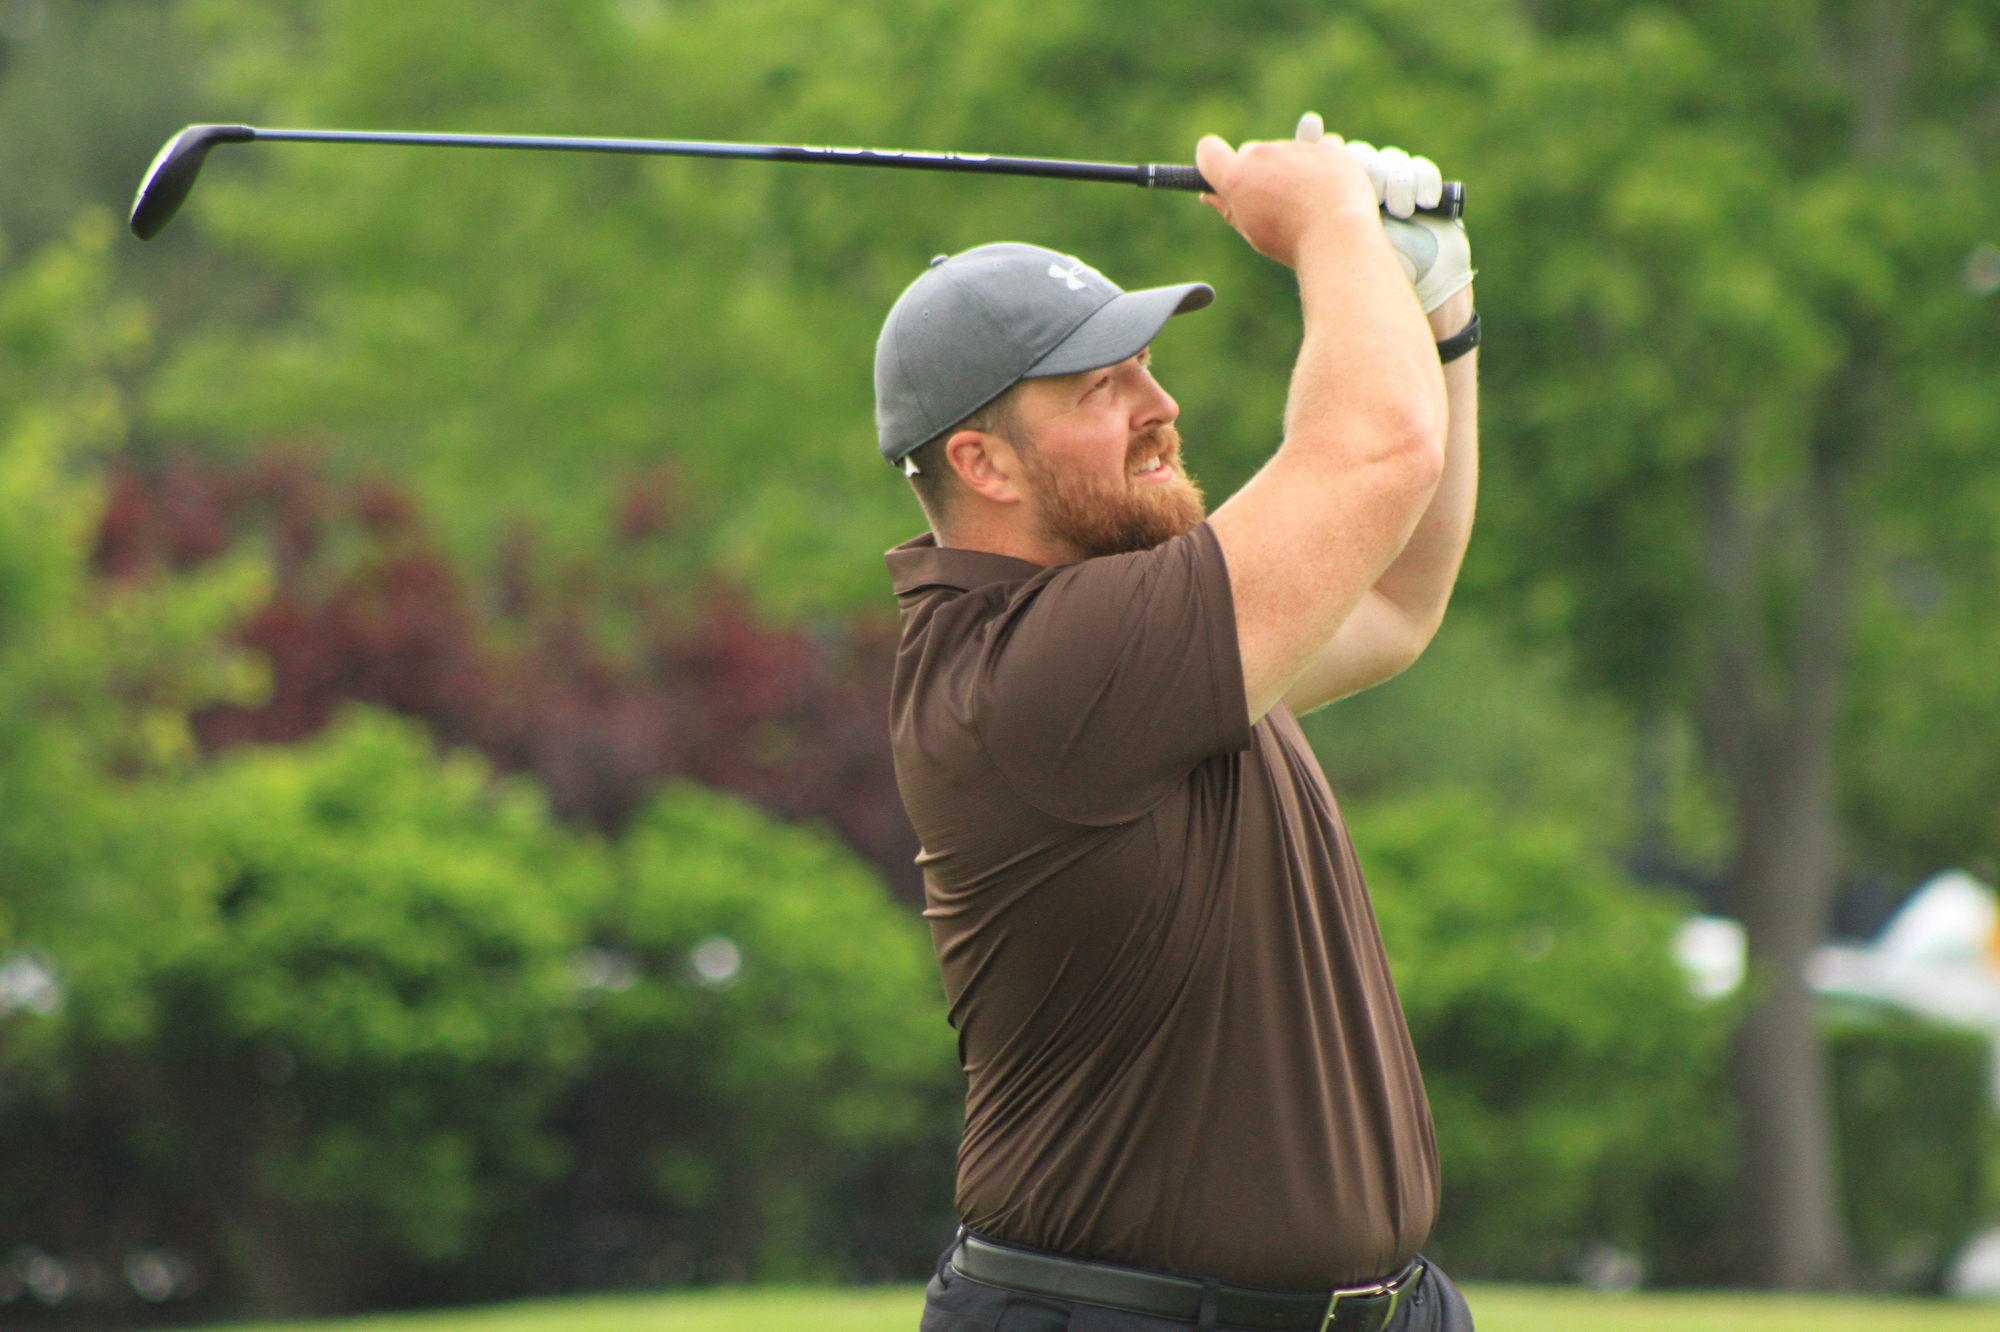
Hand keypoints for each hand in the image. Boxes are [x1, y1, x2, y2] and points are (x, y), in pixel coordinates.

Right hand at [1194, 130, 1381, 270]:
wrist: (1339, 239)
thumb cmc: (1293, 242)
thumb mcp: (1253, 232)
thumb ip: (1228, 209)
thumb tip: (1209, 195)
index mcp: (1237, 178)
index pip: (1208, 152)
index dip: (1211, 161)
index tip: (1219, 171)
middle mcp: (1262, 156)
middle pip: (1250, 152)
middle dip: (1258, 171)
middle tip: (1275, 202)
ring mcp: (1295, 147)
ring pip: (1287, 151)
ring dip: (1293, 168)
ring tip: (1309, 202)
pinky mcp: (1327, 146)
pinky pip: (1321, 146)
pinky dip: (1324, 162)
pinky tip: (1330, 188)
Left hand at [1297, 113, 1472, 314]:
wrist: (1418, 300)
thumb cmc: (1372, 283)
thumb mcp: (1337, 250)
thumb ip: (1316, 220)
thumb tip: (1284, 195)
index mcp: (1339, 205)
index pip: (1329, 163)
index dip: (1318, 142)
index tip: (1309, 126)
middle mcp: (1366, 194)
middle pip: (1361, 156)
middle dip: (1366, 167)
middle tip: (1370, 191)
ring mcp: (1397, 193)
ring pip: (1393, 160)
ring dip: (1397, 180)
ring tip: (1401, 211)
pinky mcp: (1428, 197)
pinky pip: (1423, 170)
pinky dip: (1423, 181)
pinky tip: (1422, 204)